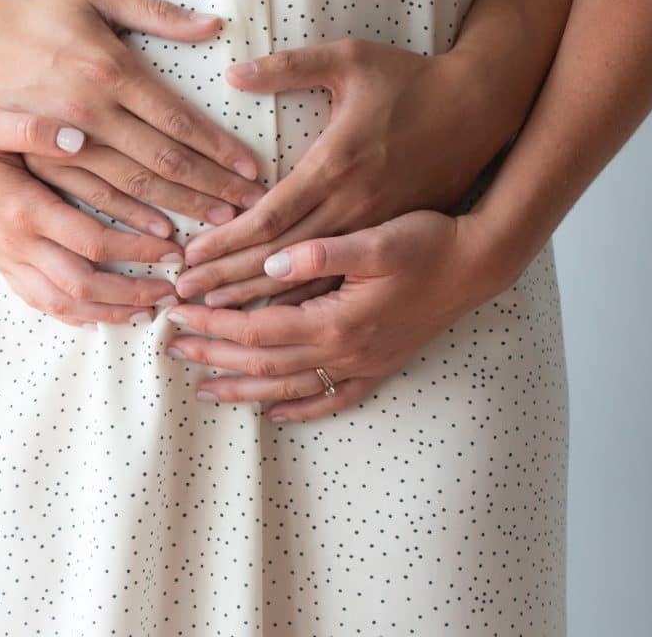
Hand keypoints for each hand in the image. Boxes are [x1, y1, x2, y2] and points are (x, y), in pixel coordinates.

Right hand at [0, 0, 266, 226]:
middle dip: (212, 188)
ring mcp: (64, 144)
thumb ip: (156, 13)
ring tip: (219, 226)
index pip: (177, 121)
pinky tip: (160, 237)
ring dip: (180, 209)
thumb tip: (213, 25)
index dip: (219, 148)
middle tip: (252, 208)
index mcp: (110, 71)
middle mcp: (90, 113)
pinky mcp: (43, 161)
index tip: (253, 169)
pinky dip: (128, 222)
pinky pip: (92, 201)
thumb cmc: (36, 14)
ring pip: (132, 189)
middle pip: (163, 163)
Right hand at [0, 93, 183, 327]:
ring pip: (60, 303)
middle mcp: (14, 241)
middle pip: (82, 286)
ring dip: (106, 313)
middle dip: (131, 294)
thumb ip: (30, 128)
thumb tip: (79, 136)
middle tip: (172, 292)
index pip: (91, 241)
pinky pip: (37, 300)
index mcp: (20, 207)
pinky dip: (71, 314)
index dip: (137, 250)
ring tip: (145, 313)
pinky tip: (96, 316)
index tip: (174, 248)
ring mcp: (3, 255)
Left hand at [163, 210, 509, 421]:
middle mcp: (344, 352)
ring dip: (244, 388)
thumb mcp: (375, 238)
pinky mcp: (380, 366)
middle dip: (214, 355)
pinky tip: (277, 414)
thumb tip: (271, 262)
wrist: (479, 265)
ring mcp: (362, 364)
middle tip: (171, 348)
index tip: (177, 313)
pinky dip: (302, 409)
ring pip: (290, 388)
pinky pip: (334, 398)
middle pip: (263, 363)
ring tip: (205, 389)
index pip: (255, 328)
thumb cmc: (427, 243)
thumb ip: (320, 253)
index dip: (212, 323)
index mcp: (334, 320)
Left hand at [175, 38, 516, 305]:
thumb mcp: (351, 58)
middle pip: (277, 258)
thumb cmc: (411, 80)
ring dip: (257, 300)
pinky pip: (340, 284)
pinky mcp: (389, 240)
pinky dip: (304, 303)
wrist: (483, 111)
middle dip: (226, 279)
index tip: (187, 258)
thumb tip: (233, 72)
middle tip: (181, 296)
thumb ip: (290, 66)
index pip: (268, 217)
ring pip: (307, 281)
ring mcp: (373, 230)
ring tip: (212, 315)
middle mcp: (352, 207)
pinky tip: (274, 322)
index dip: (224, 241)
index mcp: (335, 166)